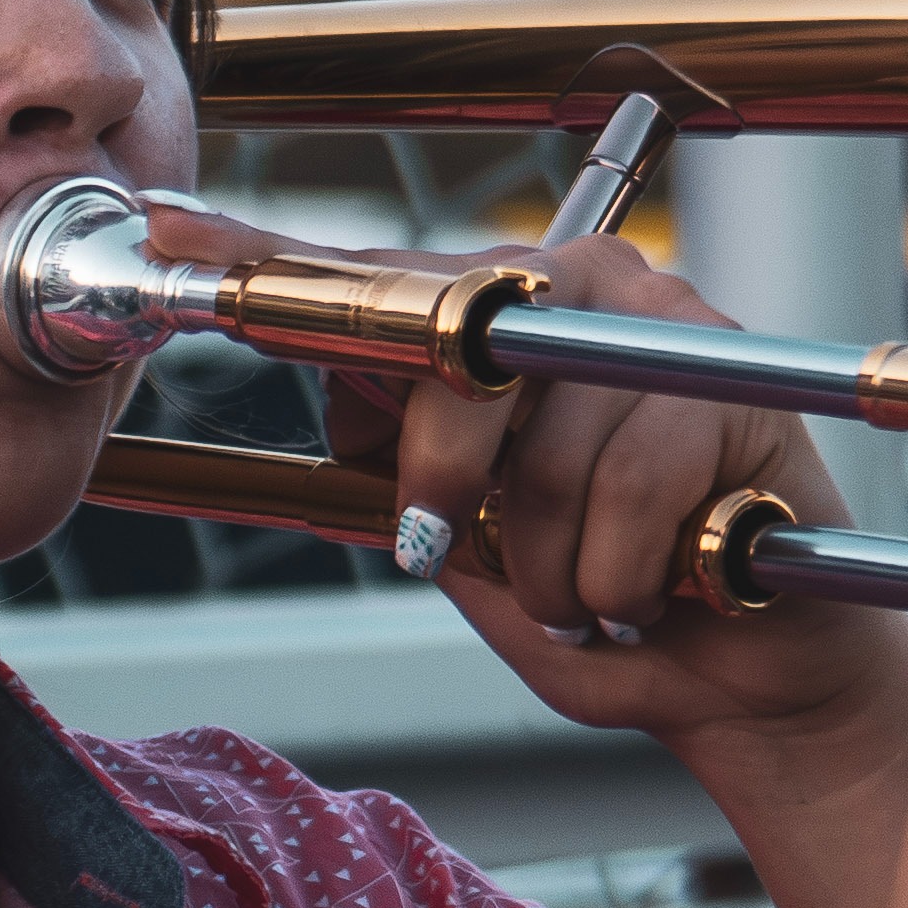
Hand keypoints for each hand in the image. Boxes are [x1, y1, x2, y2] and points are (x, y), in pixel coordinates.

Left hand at [129, 196, 907, 757]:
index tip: (163, 231)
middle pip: (450, 359)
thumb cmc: (600, 600)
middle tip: (458, 551)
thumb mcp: (474, 540)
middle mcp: (579, 281)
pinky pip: (629, 497)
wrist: (744, 675)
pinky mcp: (732, 380)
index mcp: (501, 311)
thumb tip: (330, 380)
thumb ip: (406, 461)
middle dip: (441, 484)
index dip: (262, 256)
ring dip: (552, 569)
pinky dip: (618, 579)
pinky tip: (657, 588)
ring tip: (592, 590)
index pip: (374, 275)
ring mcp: (662, 319)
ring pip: (541, 458)